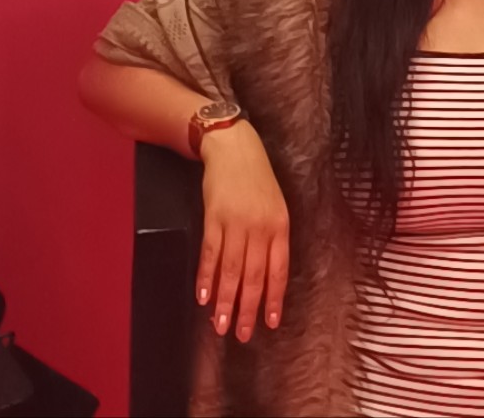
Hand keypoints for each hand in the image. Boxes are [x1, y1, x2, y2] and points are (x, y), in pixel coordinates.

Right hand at [196, 122, 289, 342]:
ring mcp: (236, 222)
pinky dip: (206, 277)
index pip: (279, 269)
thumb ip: (272, 239)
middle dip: (248, 308)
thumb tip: (265, 277)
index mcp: (280, 225)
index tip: (269, 323)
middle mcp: (260, 226)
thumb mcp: (276, 206)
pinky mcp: (214, 217)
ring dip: (225, 301)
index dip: (273, 298)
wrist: (235, 150)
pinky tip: (203, 297)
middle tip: (242, 334)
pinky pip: (210, 253)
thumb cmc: (258, 180)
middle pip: (254, 275)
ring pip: (232, 270)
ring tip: (220, 326)